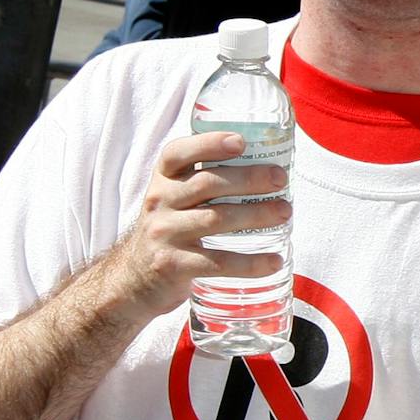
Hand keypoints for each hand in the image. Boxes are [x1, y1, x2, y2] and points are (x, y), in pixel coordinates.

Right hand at [106, 131, 289, 320]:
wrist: (134, 278)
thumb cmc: (171, 227)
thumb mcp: (176, 197)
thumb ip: (207, 179)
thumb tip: (270, 164)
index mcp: (164, 179)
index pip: (178, 153)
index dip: (209, 144)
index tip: (241, 141)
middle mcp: (160, 201)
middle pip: (206, 183)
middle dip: (248, 178)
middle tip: (280, 179)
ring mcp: (165, 234)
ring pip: (215, 219)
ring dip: (256, 214)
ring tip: (284, 212)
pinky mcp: (173, 265)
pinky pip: (217, 262)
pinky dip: (250, 262)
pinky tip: (273, 260)